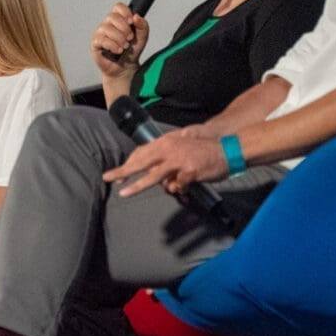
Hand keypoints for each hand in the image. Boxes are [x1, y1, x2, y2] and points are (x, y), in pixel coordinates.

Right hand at [91, 3, 148, 75]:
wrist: (126, 68)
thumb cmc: (131, 51)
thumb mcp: (142, 38)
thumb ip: (142, 26)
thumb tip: (136, 16)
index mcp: (118, 20)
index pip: (118, 7)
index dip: (125, 13)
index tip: (131, 23)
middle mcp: (107, 24)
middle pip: (112, 16)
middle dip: (124, 28)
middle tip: (129, 38)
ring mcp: (100, 33)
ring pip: (107, 28)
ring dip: (119, 39)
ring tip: (124, 47)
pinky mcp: (95, 43)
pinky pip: (102, 40)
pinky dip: (113, 46)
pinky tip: (118, 50)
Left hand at [101, 130, 227, 197]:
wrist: (227, 149)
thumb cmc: (203, 149)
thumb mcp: (182, 145)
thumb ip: (166, 154)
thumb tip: (152, 167)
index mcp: (166, 141)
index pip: (141, 152)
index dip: (128, 163)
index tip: (117, 172)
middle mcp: (169, 149)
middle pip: (141, 162)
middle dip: (123, 171)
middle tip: (108, 178)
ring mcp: (179, 161)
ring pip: (153, 177)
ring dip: (137, 186)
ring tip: (124, 193)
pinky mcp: (189, 172)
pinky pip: (176, 186)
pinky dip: (179, 188)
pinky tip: (186, 185)